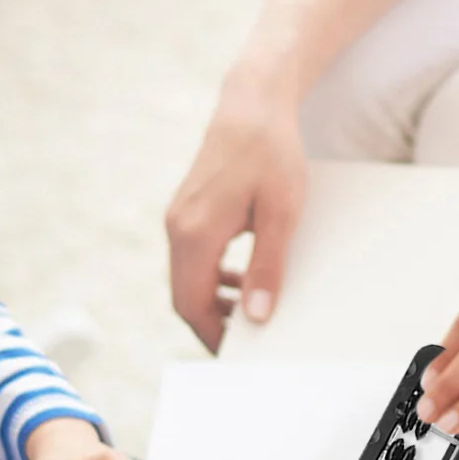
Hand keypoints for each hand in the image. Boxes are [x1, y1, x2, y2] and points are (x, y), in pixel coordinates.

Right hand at [165, 77, 306, 352]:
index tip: (236, 355)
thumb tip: (258, 315)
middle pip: (184, 296)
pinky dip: (212, 276)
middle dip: (212, 323)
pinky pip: (192, 257)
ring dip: (213, 300)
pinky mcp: (186, 210)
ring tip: (251, 310)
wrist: (252, 104)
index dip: (211, 336)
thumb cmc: (270, 153)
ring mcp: (178, 218)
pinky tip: (241, 277)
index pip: (190, 304)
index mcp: (195, 233)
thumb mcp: (281, 214)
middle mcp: (177, 228)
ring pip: (187, 278)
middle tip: (248, 341)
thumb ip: (267, 267)